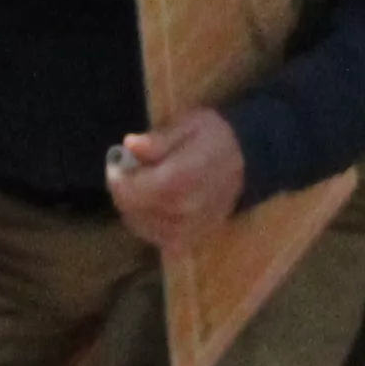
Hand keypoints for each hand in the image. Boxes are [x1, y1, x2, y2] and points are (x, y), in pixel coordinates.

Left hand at [105, 109, 248, 249]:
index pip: (132, 191)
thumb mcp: (188, 124)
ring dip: (133, 207)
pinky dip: (148, 223)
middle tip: (128, 171)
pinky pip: (157, 238)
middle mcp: (185, 210)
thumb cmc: (215, 136)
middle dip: (123, 190)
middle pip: (133, 209)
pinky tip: (153, 205)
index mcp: (182, 179)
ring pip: (141, 225)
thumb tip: (129, 145)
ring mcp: (189, 229)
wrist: (248, 159)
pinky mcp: (192, 240)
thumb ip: (158, 140)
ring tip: (142, 186)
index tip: (117, 161)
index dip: (116, 178)